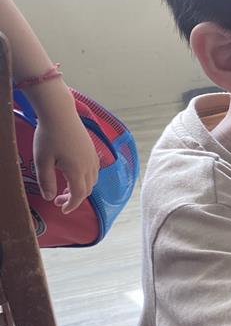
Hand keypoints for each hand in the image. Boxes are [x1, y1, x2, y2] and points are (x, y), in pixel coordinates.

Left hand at [32, 92, 98, 212]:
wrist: (60, 114)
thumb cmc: (48, 136)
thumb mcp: (41, 161)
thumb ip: (46, 181)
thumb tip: (50, 198)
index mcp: (76, 170)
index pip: (78, 195)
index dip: (71, 205)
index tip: (62, 211)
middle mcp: (89, 166)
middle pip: (87, 189)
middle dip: (74, 198)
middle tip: (58, 200)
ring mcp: (93, 157)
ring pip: (92, 180)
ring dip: (80, 188)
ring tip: (65, 187)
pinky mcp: (92, 150)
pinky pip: (94, 170)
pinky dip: (85, 178)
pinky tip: (74, 173)